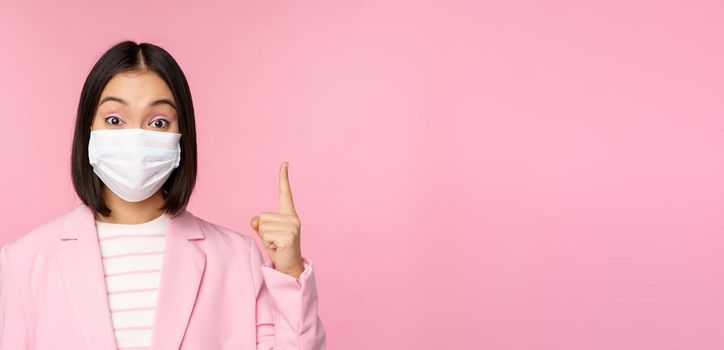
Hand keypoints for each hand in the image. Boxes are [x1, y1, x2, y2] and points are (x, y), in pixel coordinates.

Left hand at [250, 161, 304, 277]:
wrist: (289, 267)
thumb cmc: (278, 249)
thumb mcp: (266, 233)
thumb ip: (259, 223)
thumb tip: (255, 219)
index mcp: (289, 215)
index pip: (285, 193)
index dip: (283, 178)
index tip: (284, 163)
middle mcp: (293, 218)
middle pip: (263, 216)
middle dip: (263, 230)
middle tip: (274, 241)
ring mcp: (292, 226)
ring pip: (263, 226)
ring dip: (265, 238)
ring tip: (276, 245)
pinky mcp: (289, 236)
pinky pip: (266, 235)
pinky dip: (268, 244)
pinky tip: (278, 248)